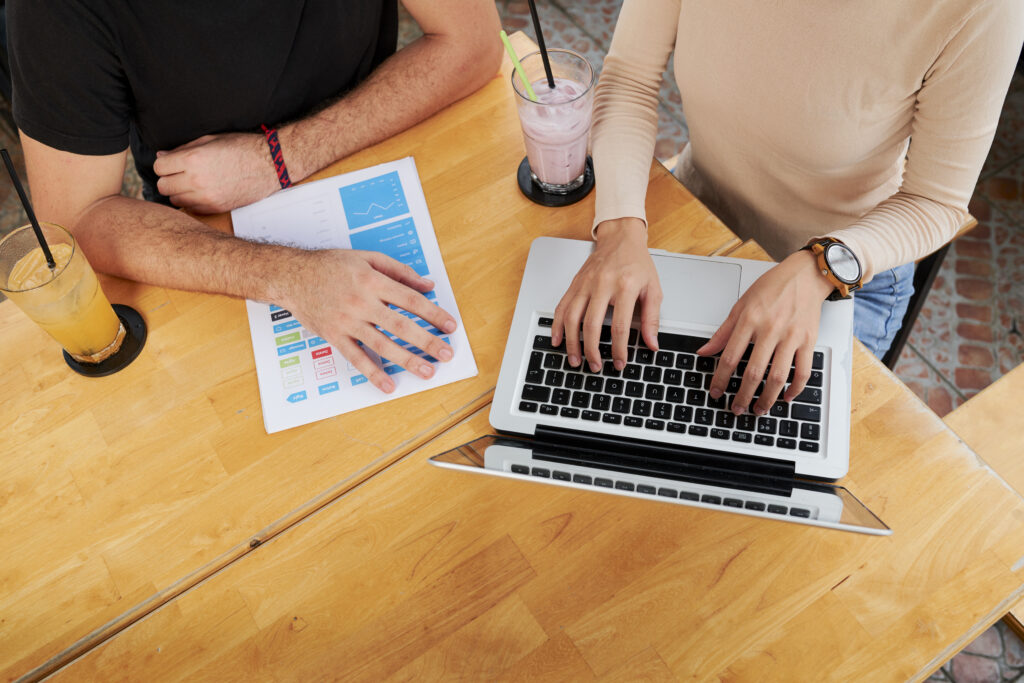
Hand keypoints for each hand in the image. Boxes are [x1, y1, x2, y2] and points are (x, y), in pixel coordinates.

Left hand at [153, 133, 279, 212]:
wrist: (269, 165)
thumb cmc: (242, 148)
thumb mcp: (210, 140)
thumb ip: (183, 149)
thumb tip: (162, 155)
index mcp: (193, 159)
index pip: (159, 167)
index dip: (164, 164)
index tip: (171, 163)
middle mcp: (196, 180)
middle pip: (163, 186)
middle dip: (168, 179)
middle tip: (179, 174)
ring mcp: (206, 197)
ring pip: (175, 200)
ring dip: (179, 192)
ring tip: (191, 183)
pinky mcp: (216, 207)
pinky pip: (191, 209)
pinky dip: (192, 202)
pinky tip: (202, 192)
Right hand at [278, 249, 457, 392]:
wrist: (292, 276)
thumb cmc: (330, 265)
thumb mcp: (366, 257)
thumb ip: (399, 271)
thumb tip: (427, 285)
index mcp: (373, 281)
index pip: (411, 300)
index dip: (433, 314)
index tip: (450, 326)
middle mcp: (362, 302)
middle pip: (401, 325)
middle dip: (427, 341)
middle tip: (446, 354)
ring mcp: (348, 322)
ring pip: (382, 345)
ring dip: (407, 360)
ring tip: (427, 371)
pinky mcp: (334, 336)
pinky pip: (356, 358)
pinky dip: (372, 373)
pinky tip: (388, 385)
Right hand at [552, 218, 661, 371]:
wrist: (620, 238)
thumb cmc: (637, 263)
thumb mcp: (653, 289)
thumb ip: (651, 319)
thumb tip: (652, 343)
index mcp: (625, 287)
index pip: (619, 326)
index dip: (619, 348)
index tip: (620, 362)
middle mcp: (602, 285)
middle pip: (591, 325)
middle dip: (591, 350)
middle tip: (595, 366)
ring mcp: (585, 284)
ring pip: (572, 318)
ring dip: (572, 342)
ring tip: (575, 359)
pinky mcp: (575, 284)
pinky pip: (562, 307)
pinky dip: (557, 325)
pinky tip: (557, 339)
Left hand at [699, 249, 834, 415]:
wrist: (805, 275)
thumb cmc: (773, 287)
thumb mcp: (741, 304)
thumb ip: (723, 332)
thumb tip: (704, 351)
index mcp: (750, 319)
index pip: (730, 356)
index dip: (720, 378)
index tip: (716, 392)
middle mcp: (770, 329)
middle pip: (753, 372)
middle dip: (742, 395)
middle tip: (736, 408)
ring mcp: (791, 336)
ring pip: (778, 376)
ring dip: (767, 398)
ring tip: (758, 409)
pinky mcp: (808, 340)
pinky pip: (803, 371)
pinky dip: (795, 388)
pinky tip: (786, 397)